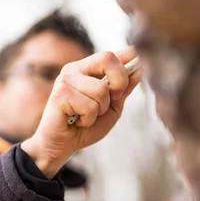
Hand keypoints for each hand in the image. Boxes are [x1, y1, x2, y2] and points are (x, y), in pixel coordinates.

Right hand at [21, 46, 141, 177]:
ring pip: (101, 90)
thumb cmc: (85, 127)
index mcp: (87, 69)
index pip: (111, 54)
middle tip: (112, 100)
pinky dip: (88, 120)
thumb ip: (123, 90)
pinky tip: (77, 122)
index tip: (139, 65)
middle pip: (107, 58)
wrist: (60, 146)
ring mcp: (66, 80)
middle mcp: (74, 69)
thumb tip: (139, 70)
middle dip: (120, 81)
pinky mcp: (60, 94)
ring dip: (100, 110)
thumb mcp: (111, 108)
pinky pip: (89, 106)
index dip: (129, 58)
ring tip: (86, 117)